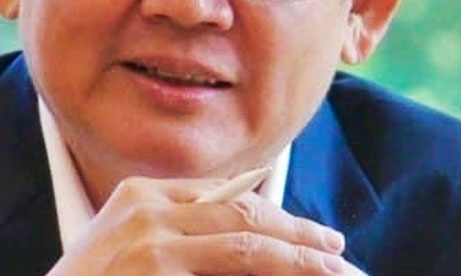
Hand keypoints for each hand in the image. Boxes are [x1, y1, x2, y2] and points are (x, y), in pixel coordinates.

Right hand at [46, 175, 361, 275]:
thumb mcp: (126, 249)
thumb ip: (172, 235)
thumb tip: (241, 234)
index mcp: (140, 193)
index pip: (222, 195)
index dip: (271, 214)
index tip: (304, 232)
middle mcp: (148, 206)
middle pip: (242, 210)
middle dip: (296, 232)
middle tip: (335, 248)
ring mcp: (152, 239)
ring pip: (247, 240)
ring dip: (298, 255)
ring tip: (333, 267)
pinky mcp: (156, 267)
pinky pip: (233, 263)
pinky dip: (272, 269)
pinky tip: (299, 275)